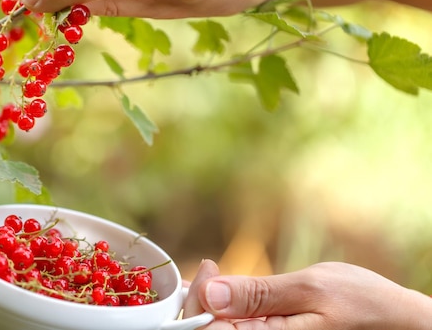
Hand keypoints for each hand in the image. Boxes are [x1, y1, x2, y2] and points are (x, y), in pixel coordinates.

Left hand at [183, 259, 431, 329]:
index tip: (207, 270)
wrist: (396, 320)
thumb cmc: (360, 303)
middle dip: (198, 301)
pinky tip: (220, 288)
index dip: (195, 303)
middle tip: (207, 269)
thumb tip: (211, 293)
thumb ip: (258, 294)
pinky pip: (238, 326)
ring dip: (208, 304)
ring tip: (209, 274)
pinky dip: (223, 307)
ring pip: (221, 328)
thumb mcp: (308, 289)